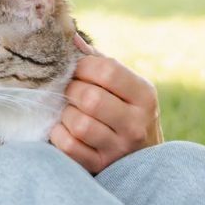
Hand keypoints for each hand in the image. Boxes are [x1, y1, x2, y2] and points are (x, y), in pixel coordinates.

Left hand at [48, 32, 163, 174]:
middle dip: (72, 90)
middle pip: (90, 98)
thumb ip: (99, 61)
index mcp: (144, 94)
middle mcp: (137, 123)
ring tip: (70, 112)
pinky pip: (69, 146)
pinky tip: (65, 130)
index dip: (83, 66)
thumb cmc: (124, 109)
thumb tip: (71, 38)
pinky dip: (59, 135)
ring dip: (66, 114)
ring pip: (79, 124)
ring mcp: (120, 148)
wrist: (142, 158)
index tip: (77, 70)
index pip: (107, 70)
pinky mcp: (102, 166)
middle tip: (71, 92)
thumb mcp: (123, 85)